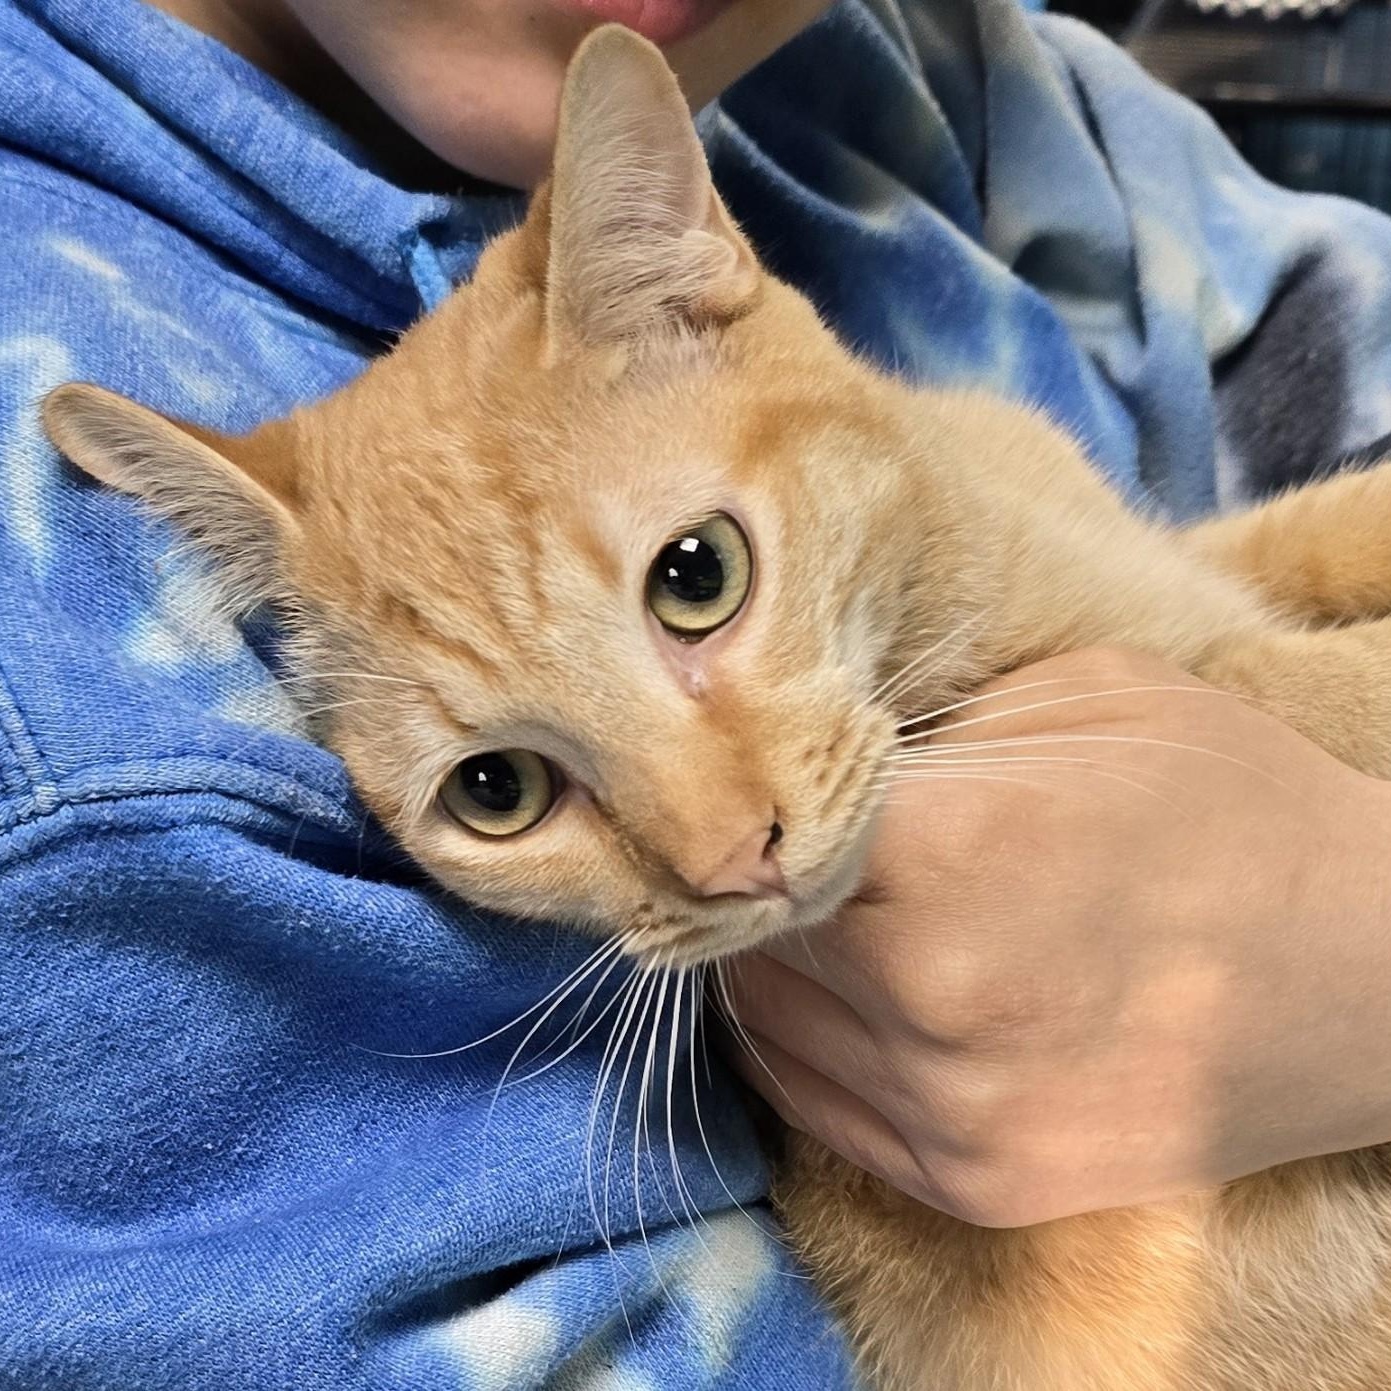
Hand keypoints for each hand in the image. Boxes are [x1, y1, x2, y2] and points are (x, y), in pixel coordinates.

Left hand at [726, 647, 1390, 1226]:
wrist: (1373, 974)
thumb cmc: (1231, 807)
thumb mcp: (1083, 701)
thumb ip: (927, 731)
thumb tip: (810, 760)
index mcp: (955, 853)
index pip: (760, 825)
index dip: (754, 794)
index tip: (761, 775)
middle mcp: (937, 999)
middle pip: (751, 925)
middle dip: (763, 874)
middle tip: (796, 837)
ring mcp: (956, 1111)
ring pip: (766, 1017)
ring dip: (776, 958)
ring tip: (835, 910)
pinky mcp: (977, 1185)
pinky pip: (814, 1103)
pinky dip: (806, 1039)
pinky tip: (854, 989)